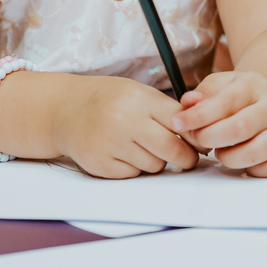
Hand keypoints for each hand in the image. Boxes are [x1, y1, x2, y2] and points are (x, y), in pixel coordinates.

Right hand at [54, 76, 199, 178]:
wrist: (66, 110)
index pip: (179, 123)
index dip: (194, 137)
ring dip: (157, 161)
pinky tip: (125, 153)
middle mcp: (124, 121)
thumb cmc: (109, 100)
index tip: (200, 143)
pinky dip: (135, 168)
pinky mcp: (100, 165)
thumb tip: (200, 130)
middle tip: (187, 158)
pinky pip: (134, 174)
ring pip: (154, 165)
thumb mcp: (139, 93)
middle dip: (185, 157)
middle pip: (171, 149)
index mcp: (138, 99)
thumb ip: (167, 110)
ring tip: (144, 147)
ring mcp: (110, 144)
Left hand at [170, 71, 266, 176]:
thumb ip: (203, 93)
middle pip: (240, 128)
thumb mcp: (221, 84)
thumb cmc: (240, 96)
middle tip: (198, 139)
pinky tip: (240, 159)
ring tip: (220, 150)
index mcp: (255, 85)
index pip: (225, 102)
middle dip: (210, 138)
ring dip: (229, 157)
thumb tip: (187, 103)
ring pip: (255, 152)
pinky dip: (250, 170)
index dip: (198, 116)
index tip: (177, 123)